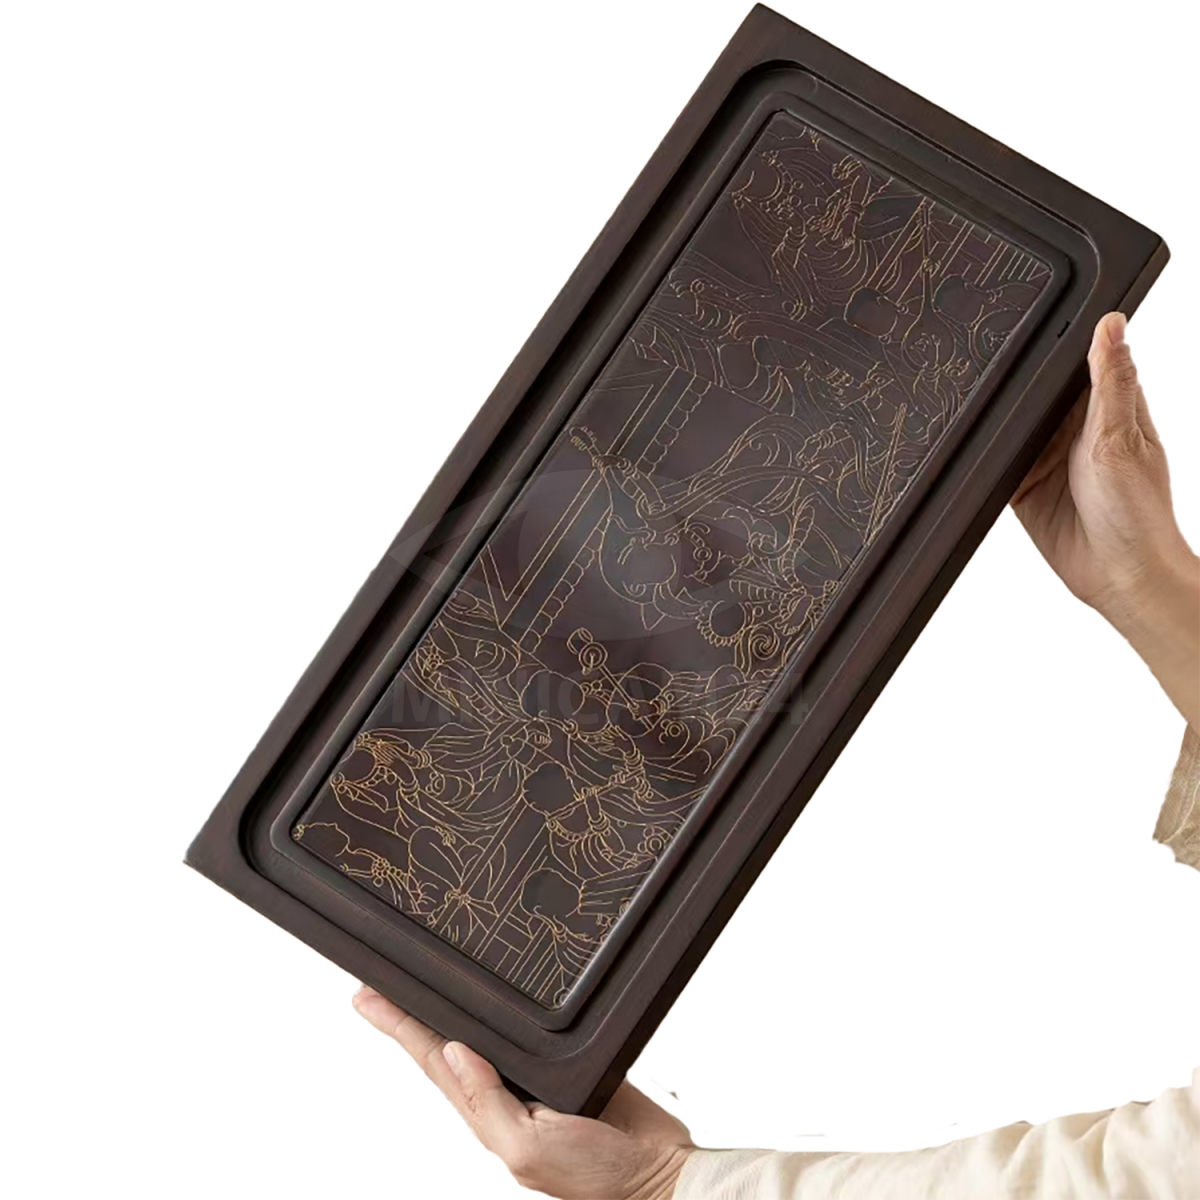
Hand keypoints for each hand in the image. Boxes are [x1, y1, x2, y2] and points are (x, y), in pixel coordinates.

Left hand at [352, 986, 693, 1199]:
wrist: (658, 1174)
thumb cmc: (597, 1180)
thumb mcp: (531, 1149)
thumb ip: (490, 1104)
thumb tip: (456, 1053)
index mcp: (488, 1113)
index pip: (432, 1058)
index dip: (398, 1025)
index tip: (366, 997)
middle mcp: (506, 1093)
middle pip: (449, 1040)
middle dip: (412, 1011)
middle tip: (378, 980)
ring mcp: (537, 1079)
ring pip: (489, 1031)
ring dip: (457, 1008)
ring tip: (425, 984)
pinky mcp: (572, 1065)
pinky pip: (535, 1033)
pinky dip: (514, 1013)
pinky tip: (501, 999)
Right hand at [1011, 311, 1198, 728]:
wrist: (1120, 578)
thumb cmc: (1139, 513)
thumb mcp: (1120, 437)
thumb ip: (1111, 382)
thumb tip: (1111, 325)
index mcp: (1109, 409)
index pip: (1080, 361)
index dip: (1060, 341)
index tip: (1034, 315)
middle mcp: (1076, 432)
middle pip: (1036, 393)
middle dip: (1015, 381)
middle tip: (983, 352)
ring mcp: (1047, 461)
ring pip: (1012, 425)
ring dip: (998, 417)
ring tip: (969, 393)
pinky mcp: (1022, 489)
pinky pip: (994, 465)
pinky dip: (983, 456)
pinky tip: (972, 443)